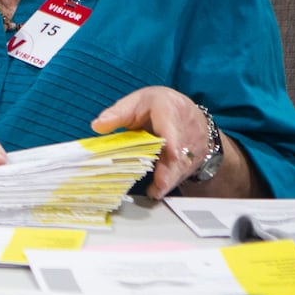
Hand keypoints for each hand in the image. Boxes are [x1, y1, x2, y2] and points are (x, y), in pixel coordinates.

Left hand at [91, 86, 205, 198]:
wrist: (182, 108)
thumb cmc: (155, 106)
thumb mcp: (134, 102)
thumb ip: (117, 114)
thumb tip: (97, 126)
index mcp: (169, 108)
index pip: (171, 125)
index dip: (172, 141)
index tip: (171, 154)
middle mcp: (187, 126)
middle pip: (179, 150)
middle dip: (169, 170)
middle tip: (159, 186)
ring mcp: (196, 143)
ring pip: (183, 164)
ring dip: (170, 179)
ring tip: (155, 192)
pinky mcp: (197, 156)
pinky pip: (185, 170)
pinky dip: (172, 180)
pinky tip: (159, 189)